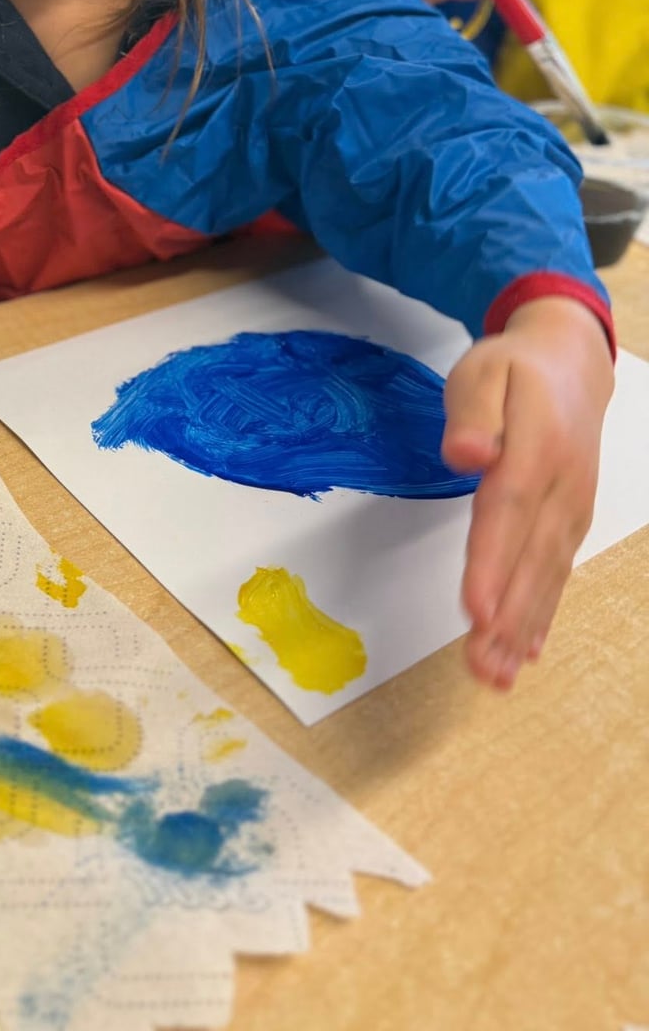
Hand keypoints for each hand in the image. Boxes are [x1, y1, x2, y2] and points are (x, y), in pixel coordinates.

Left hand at [441, 298, 613, 689]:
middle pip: (530, 558)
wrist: (571, 363)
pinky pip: (556, 572)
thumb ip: (473, 413)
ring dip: (521, 628)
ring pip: (546, 575)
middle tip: (480, 667)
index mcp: (537, 449)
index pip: (509, 513)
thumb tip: (465, 453)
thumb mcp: (483, 372)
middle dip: (506, 618)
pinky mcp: (571, 521)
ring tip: (495, 676)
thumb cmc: (515, 369)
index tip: (475, 612)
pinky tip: (526, 650)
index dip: (492, 565)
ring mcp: (572, 508)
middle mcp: (563, 488)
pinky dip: (542, 614)